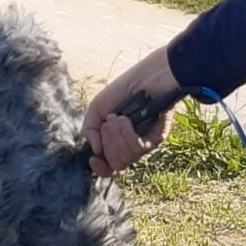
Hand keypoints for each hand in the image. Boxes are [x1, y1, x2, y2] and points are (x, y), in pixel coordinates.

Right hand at [82, 44, 180, 176]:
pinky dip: (127, 135)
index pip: (109, 168)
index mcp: (116, 142)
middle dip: (107, 143)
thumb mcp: (98, 108)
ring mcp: (144, 144)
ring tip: (118, 117)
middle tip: (108, 123)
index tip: (93, 159)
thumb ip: (90, 130)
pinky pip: (137, 149)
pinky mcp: (156, 139)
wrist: (145, 77)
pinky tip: (126, 120)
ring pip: (125, 159)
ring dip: (115, 137)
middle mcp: (131, 147)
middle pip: (116, 165)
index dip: (101, 169)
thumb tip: (95, 151)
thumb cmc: (123, 90)